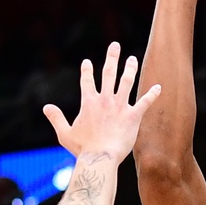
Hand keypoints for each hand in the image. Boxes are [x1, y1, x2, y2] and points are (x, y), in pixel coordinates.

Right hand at [43, 43, 160, 162]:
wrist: (100, 159)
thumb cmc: (82, 149)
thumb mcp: (64, 133)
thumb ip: (56, 118)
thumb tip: (46, 107)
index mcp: (89, 102)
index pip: (87, 80)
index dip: (86, 70)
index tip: (87, 62)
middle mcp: (105, 100)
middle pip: (109, 73)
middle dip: (112, 58)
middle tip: (115, 46)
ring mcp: (120, 106)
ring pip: (127, 82)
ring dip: (130, 69)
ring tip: (132, 59)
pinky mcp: (133, 116)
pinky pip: (145, 102)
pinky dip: (152, 95)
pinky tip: (159, 87)